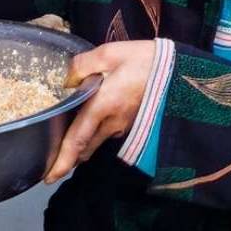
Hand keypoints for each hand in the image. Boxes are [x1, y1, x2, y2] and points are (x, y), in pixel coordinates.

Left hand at [44, 40, 155, 182]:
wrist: (180, 70)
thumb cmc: (146, 60)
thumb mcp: (110, 54)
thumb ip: (83, 65)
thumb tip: (66, 77)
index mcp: (103, 105)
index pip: (78, 139)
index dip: (63, 160)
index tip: (50, 177)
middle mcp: (112, 123)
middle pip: (85, 148)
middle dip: (68, 159)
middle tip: (51, 165)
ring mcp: (124, 126)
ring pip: (96, 142)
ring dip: (81, 148)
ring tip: (66, 147)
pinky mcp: (133, 124)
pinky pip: (108, 134)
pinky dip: (95, 135)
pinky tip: (89, 124)